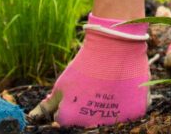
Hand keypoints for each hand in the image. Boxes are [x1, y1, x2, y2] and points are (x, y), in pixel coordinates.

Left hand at [31, 17, 148, 126]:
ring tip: (109, 86)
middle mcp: (93, 124)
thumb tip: (33, 118)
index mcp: (71, 119)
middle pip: (89, 122)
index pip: (66, 121)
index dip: (71, 107)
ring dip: (109, 108)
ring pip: (112, 119)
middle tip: (95, 88)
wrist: (114, 45)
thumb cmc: (86, 64)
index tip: (78, 93)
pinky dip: (128, 103)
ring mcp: (117, 120)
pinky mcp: (137, 111)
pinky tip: (123, 88)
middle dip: (90, 109)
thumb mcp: (63, 83)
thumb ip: (49, 105)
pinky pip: (132, 112)